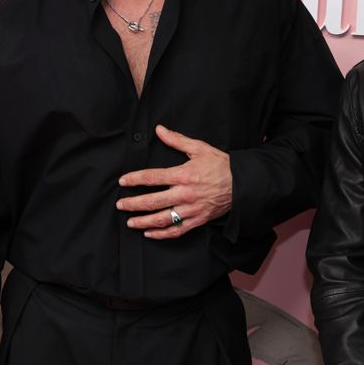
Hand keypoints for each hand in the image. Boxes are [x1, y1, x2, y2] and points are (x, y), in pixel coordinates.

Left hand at [116, 125, 232, 239]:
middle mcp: (185, 194)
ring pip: (162, 219)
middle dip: (133, 204)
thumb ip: (177, 140)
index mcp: (183, 175)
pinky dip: (162, 234)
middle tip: (120, 205)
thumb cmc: (221, 165)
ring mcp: (191, 209)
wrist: (243, 183)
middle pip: (153, 202)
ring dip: (143, 222)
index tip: (123, 181)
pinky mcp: (198, 220)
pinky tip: (150, 233)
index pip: (152, 178)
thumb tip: (159, 130)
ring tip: (130, 223)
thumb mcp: (199, 148)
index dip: (134, 179)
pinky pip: (177, 230)